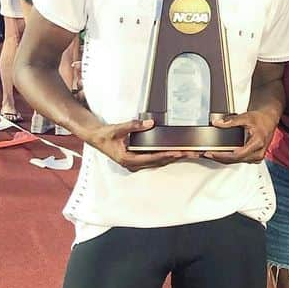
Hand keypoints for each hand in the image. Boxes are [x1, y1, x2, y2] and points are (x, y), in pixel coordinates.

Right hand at [86, 117, 203, 170]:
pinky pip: (155, 159)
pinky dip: (166, 155)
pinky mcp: (138, 159)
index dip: (167, 155)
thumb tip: (150, 123)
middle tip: (192, 153)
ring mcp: (136, 163)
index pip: (152, 158)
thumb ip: (133, 125)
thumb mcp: (118, 129)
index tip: (179, 152)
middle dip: (176, 157)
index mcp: (128, 159)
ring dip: (173, 157)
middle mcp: (133, 164)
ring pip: (159, 162)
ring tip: (189, 153)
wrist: (96, 137)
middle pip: (159, 161)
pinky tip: (176, 152)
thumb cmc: (104, 135)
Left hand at [199, 109, 276, 162]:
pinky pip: (239, 160)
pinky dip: (229, 158)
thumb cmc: (261, 119)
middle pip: (235, 160)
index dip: (222, 155)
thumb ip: (230, 121)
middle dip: (219, 157)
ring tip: (211, 154)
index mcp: (257, 143)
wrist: (268, 119)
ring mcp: (256, 157)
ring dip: (223, 159)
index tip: (212, 153)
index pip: (237, 154)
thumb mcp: (245, 117)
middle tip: (206, 154)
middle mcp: (258, 153)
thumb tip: (218, 124)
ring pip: (236, 161)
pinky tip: (221, 154)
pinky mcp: (254, 158)